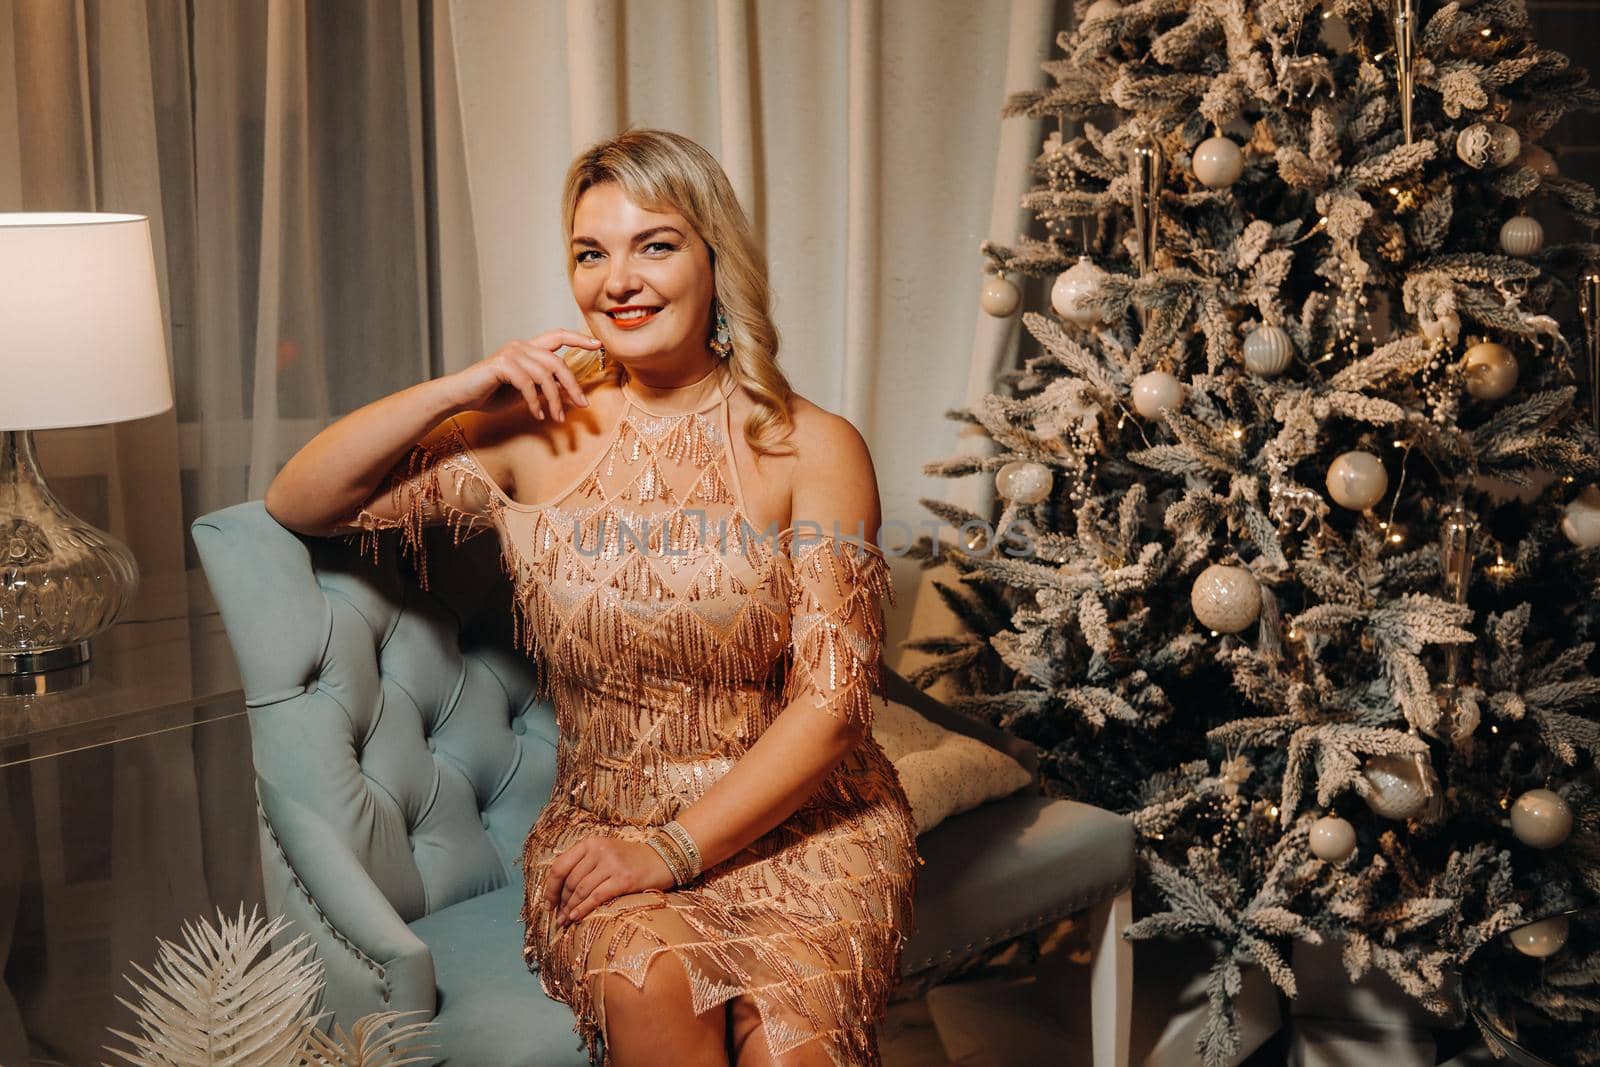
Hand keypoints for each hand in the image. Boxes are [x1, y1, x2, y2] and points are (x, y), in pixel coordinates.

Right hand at [444, 330, 600, 421]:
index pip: (558, 336)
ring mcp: (511, 354)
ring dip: (555, 399)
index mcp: (529, 348)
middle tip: (583, 405)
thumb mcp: (527, 391)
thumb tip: (574, 394)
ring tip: (557, 417)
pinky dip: (535, 401)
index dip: (578, 339)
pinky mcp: (501, 365)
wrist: (462, 395)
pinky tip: (537, 415)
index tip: (598, 345)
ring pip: (545, 375)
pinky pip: (527, 383)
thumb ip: (547, 387)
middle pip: (557, 361)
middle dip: (573, 385)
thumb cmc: (493, 393)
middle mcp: (521, 346)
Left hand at [541, 835, 676, 926]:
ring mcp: (611, 864)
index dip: (550, 888)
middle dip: (561, 902)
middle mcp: (599, 850)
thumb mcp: (605, 852)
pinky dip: (583, 909)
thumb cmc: (631, 859)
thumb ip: (583, 864)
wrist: (663, 858)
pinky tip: (576, 918)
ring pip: (580, 890)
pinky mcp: (624, 879)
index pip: (560, 866)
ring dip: (570, 909)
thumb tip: (559, 891)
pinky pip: (596, 897)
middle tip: (558, 917)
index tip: (548, 904)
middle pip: (569, 881)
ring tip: (565, 921)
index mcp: (590, 843)